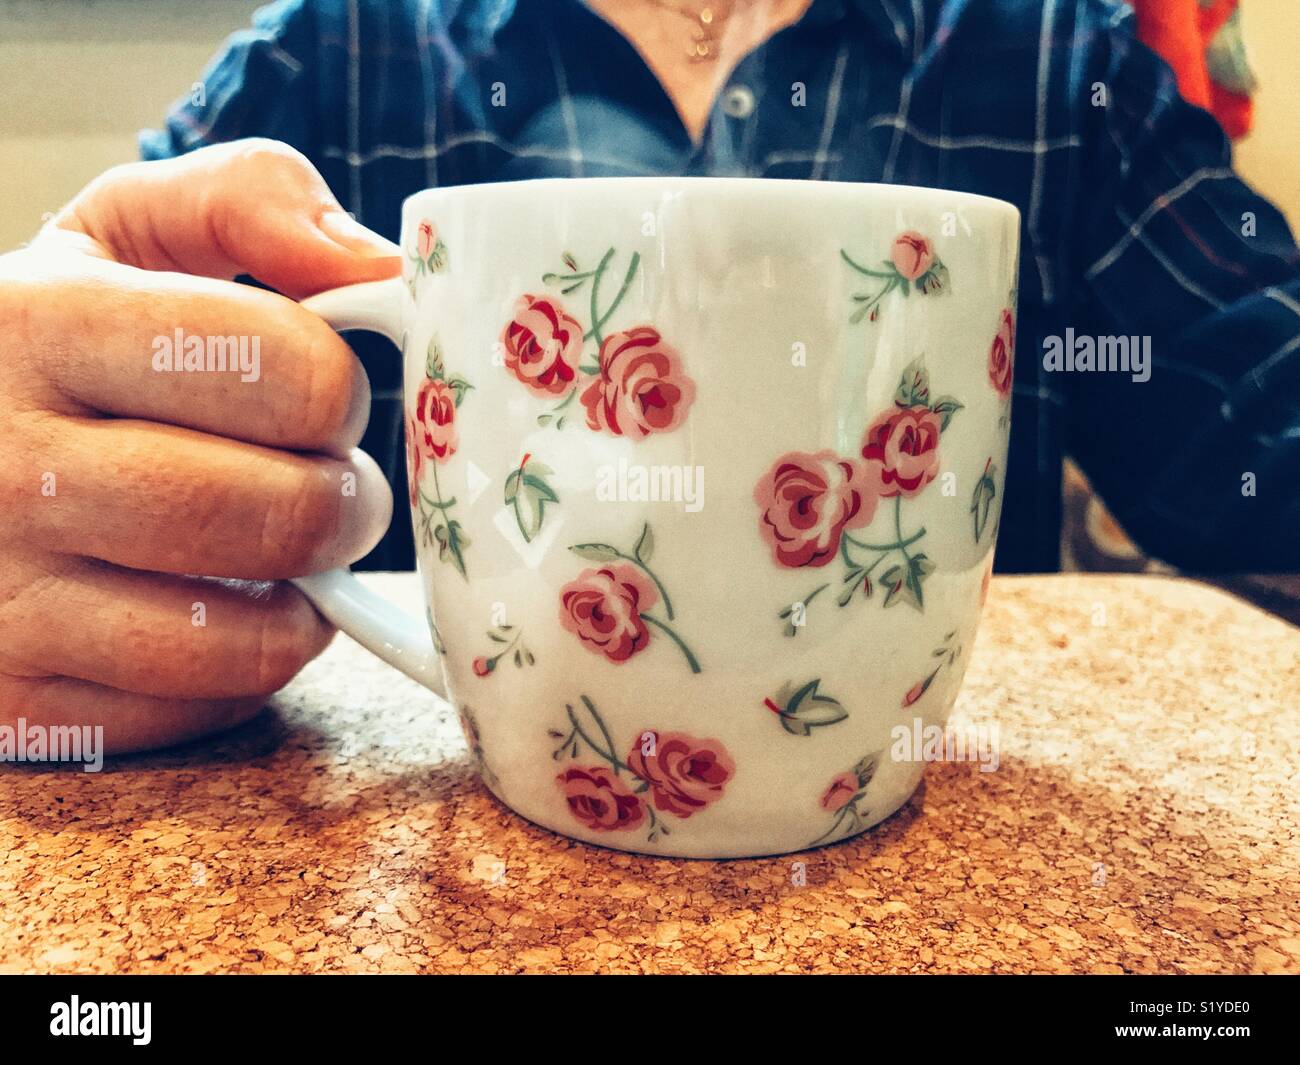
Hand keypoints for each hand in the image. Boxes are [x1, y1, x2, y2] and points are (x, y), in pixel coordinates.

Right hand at [0, 139, 399, 753]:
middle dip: (344, 504)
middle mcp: (3, 467)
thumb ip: (250, 203)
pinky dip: (242, 669)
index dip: (338, 389)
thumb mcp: (120, 233)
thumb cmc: (52, 341)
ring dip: (303, 599)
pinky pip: (196, 709)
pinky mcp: (16, 702)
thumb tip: (382, 265)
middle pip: (275, 513)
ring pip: (238, 636)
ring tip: (284, 552)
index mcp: (40, 325)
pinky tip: (217, 611)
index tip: (320, 396)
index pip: (285, 370)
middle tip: (336, 491)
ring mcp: (0, 600)